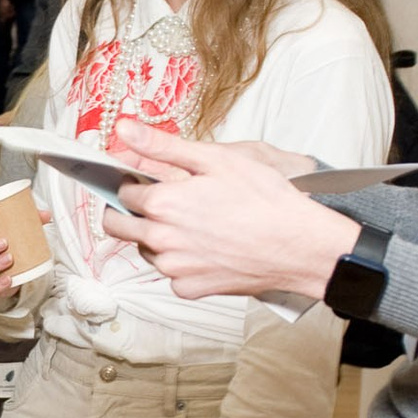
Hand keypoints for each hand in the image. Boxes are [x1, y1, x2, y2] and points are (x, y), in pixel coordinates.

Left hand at [102, 131, 353, 303]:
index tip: (145, 182)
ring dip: (157, 238)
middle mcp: (160, 240)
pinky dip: (182, 262)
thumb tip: (124, 129)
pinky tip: (207, 247)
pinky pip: (173, 274)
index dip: (133, 184)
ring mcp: (174, 268)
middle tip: (155, 204)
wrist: (298, 244)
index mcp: (161, 204)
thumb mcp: (214, 158)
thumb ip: (162, 145)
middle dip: (127, 213)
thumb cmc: (264, 199)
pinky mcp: (190, 288)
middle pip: (119, 227)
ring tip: (194, 224)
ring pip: (148, 251)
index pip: (123, 193)